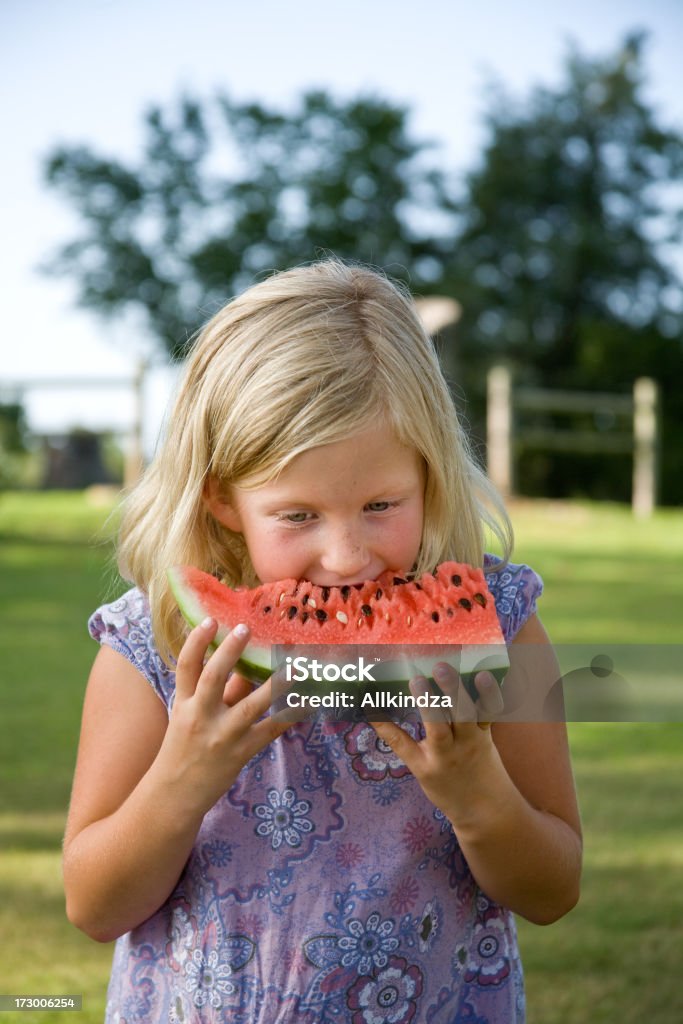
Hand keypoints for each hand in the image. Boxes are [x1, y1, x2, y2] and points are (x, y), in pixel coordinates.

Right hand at [159, 619, 286, 815]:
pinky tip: (308, 701)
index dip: (196, 641)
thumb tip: (246, 666)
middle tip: (246, 628)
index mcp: (184, 703)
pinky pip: (270, 729)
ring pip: (250, 705)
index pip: (186, 666)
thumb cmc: (183, 749)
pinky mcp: (240, 752)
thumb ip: (218, 692)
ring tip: (294, 664)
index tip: (209, 620)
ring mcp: (222, 735)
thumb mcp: (190, 715)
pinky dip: (290, 715)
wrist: (174, 795)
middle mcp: (200, 716)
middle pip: (213, 677)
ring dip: (275, 684)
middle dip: (230, 652)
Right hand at [369, 664, 505, 826]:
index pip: (400, 743)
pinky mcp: (488, 733)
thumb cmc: (449, 789)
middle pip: (437, 725)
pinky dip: (490, 694)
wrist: (488, 812)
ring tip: (446, 670)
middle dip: (428, 701)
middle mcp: (448, 752)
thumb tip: (374, 715)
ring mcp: (470, 741)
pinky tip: (484, 674)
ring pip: (464, 715)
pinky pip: (491, 713)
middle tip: (418, 677)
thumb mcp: (420, 771)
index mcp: (426, 763)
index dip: (384, 724)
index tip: (370, 703)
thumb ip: (401, 742)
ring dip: (456, 691)